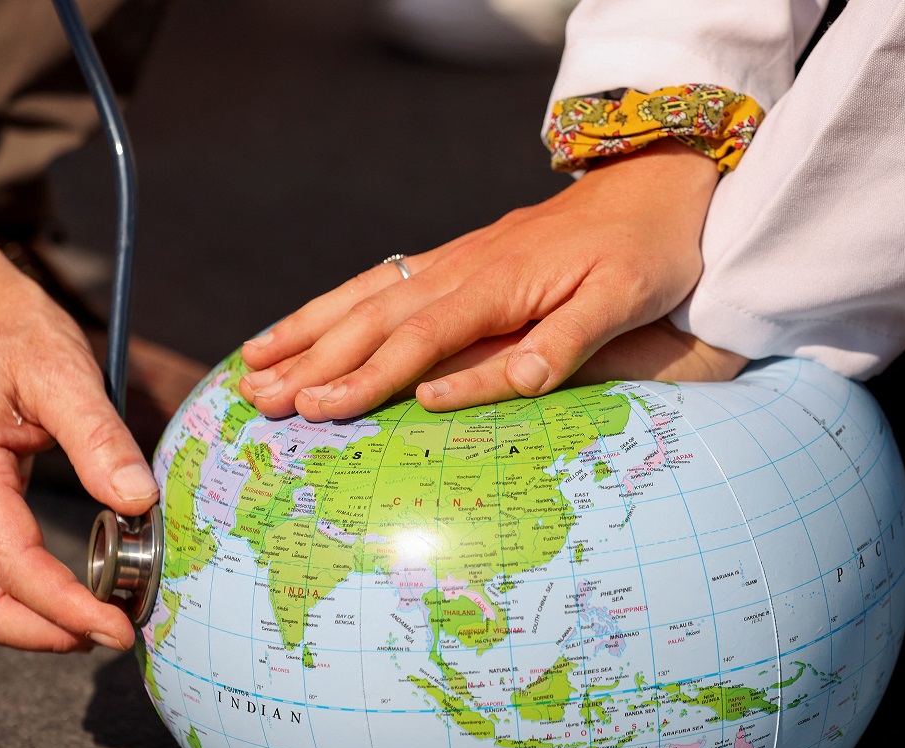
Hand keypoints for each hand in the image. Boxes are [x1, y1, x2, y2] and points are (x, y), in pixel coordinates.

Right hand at [0, 232, 155, 651]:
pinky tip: (83, 585)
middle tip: (118, 632)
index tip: (122, 627)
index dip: (70, 610)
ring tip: (108, 614)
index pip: (15, 568)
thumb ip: (100, 438)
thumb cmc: (4, 330)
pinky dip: (34, 595)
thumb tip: (139, 502)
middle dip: (50, 635)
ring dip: (41, 622)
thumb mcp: (63, 370)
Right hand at [239, 141, 720, 419]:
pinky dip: (336, 304)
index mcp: (499, 284)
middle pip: (374, 318)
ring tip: (254, 363)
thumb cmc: (644, 251)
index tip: (316, 408)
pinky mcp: (459, 258)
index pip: (419, 339)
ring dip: (308, 331)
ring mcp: (456, 258)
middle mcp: (464, 267)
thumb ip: (563, 341)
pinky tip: (309, 324)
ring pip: (366, 296)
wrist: (651, 182)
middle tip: (257, 400)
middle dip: (313, 362)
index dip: (365, 377)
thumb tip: (509, 380)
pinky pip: (383, 281)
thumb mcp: (623, 298)